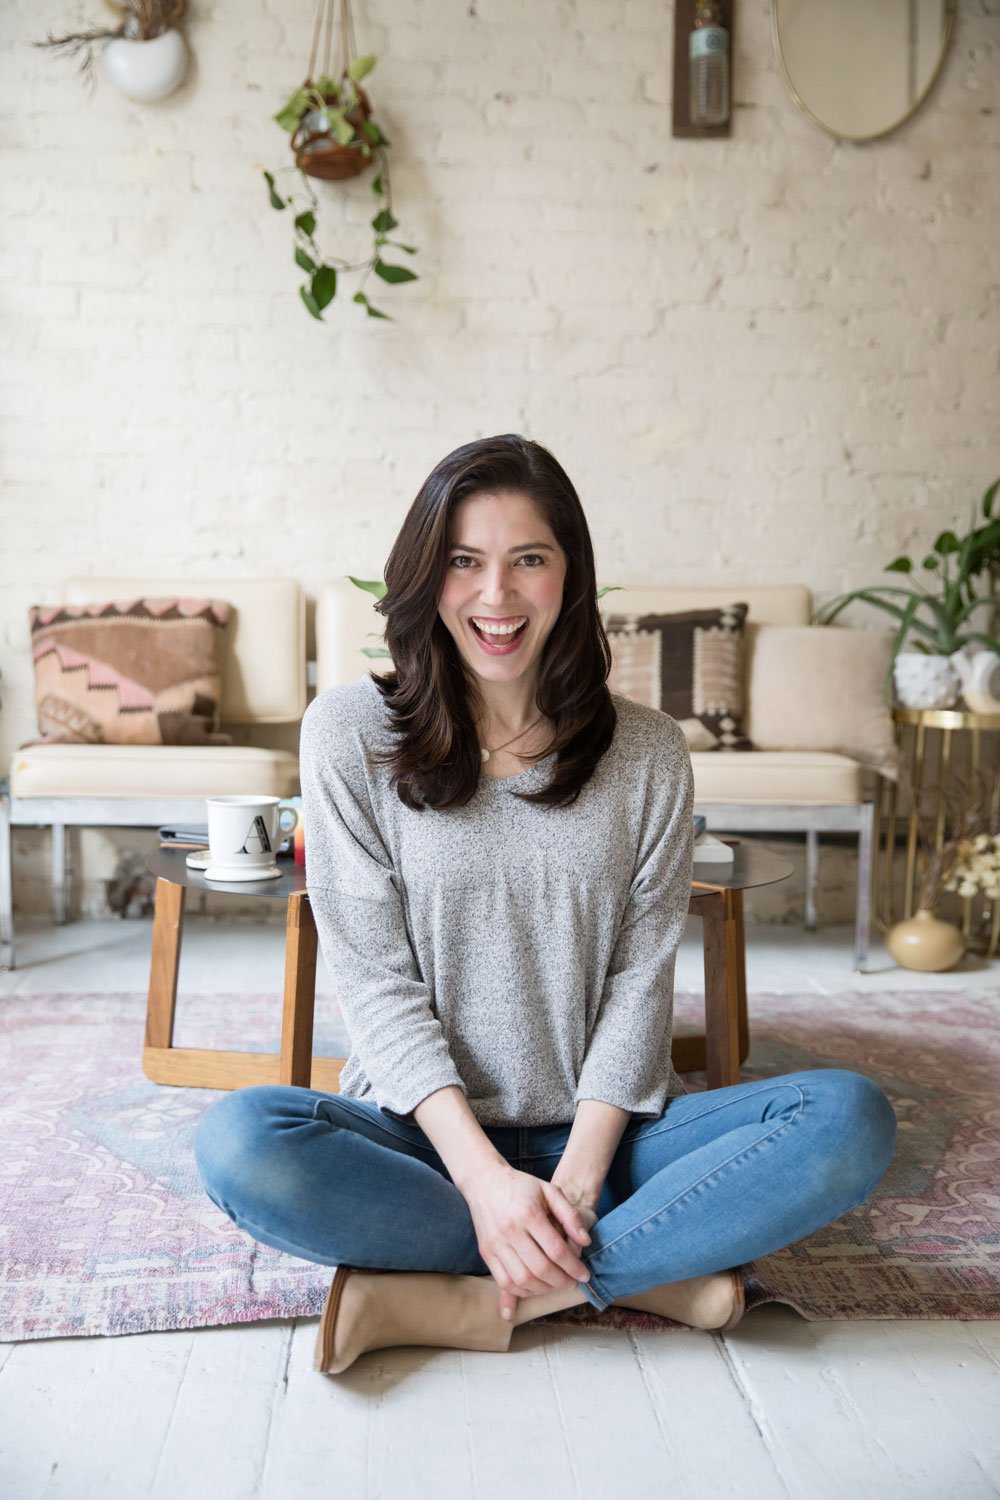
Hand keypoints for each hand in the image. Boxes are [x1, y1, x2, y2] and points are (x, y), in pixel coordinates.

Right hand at [461, 1161, 593, 1321]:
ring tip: (555, 1285)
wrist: (484, 1181)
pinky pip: (504, 1281)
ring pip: (522, 1280)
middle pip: (540, 1269)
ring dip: (543, 1290)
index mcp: (529, 1213)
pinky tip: (535, 1286)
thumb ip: (570, 1215)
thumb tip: (586, 1241)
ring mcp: (495, 1243)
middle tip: (572, 1283)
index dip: (574, 1267)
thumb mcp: (550, 1191)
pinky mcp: (485, 1252)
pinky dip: (522, 1291)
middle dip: (561, 1281)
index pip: (556, 1250)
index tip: (584, 1275)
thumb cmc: (521, 1186)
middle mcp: (510, 1230)